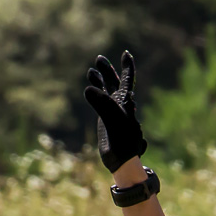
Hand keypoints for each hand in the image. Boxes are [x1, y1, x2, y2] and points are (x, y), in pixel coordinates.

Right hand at [83, 50, 148, 173]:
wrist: (123, 161)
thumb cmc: (121, 143)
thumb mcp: (111, 121)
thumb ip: (102, 104)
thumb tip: (87, 89)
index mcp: (125, 103)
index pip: (127, 80)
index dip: (127, 67)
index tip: (126, 54)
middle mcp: (120, 106)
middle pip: (115, 83)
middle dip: (108, 71)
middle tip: (99, 58)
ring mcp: (113, 113)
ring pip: (107, 91)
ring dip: (100, 80)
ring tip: (91, 71)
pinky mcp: (106, 121)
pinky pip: (101, 102)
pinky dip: (96, 93)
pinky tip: (89, 89)